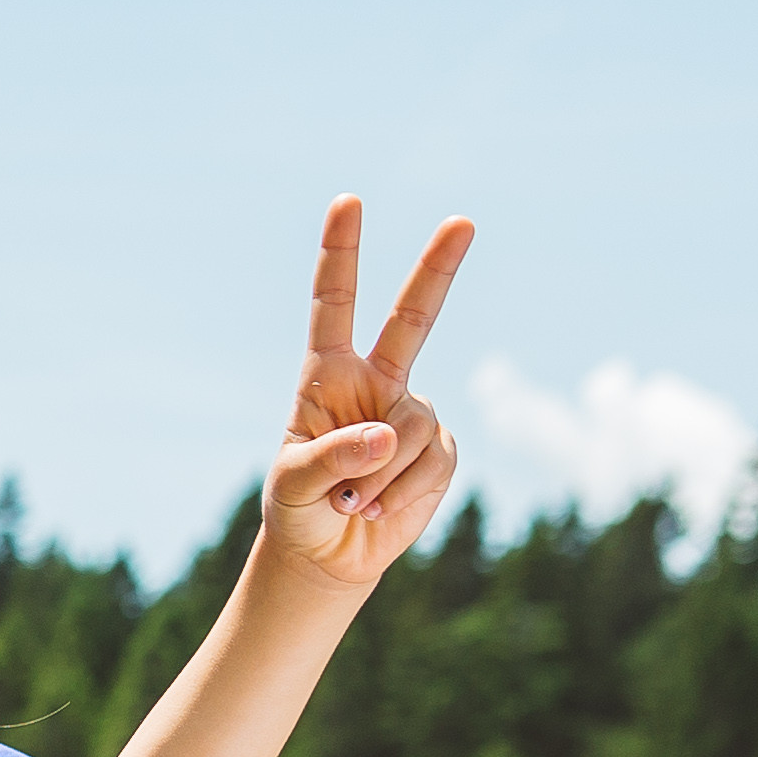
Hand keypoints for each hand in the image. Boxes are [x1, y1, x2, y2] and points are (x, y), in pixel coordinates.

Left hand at [262, 197, 474, 595]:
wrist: (329, 554)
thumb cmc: (299, 511)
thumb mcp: (294, 486)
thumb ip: (330, 458)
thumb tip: (386, 435)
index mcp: (328, 376)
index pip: (333, 306)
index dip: (340, 254)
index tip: (348, 202)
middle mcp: (376, 384)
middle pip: (412, 319)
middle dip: (437, 270)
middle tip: (463, 221)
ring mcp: (412, 415)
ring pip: (413, 429)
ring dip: (381, 476)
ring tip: (354, 503)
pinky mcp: (440, 451)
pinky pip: (433, 464)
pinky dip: (404, 494)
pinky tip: (380, 510)